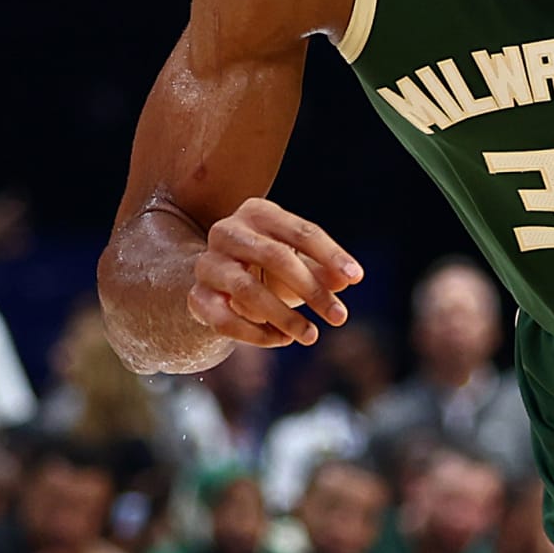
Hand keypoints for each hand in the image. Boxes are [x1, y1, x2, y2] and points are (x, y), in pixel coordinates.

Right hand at [187, 197, 361, 347]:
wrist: (218, 277)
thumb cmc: (269, 263)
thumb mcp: (298, 259)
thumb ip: (322, 268)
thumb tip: (346, 280)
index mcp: (258, 212)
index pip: (301, 232)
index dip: (331, 255)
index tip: (357, 278)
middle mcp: (228, 231)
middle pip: (276, 257)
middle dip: (311, 290)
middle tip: (340, 317)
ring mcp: (208, 264)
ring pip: (248, 290)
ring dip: (285, 317)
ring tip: (311, 335)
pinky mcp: (196, 296)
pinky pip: (225, 319)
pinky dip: (256, 334)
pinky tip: (281, 340)